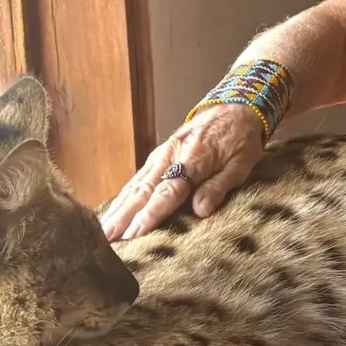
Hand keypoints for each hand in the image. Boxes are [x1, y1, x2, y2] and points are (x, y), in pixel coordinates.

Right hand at [100, 103, 265, 238]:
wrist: (235, 106)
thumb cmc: (241, 139)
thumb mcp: (242, 163)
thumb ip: (220, 186)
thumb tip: (200, 211)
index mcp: (195, 159)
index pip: (169, 191)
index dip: (151, 213)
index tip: (135, 233)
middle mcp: (172, 156)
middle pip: (145, 190)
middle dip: (125, 216)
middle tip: (107, 239)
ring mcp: (162, 154)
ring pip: (136, 184)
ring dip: (119, 208)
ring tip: (103, 230)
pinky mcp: (159, 155)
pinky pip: (138, 177)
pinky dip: (124, 195)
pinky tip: (113, 210)